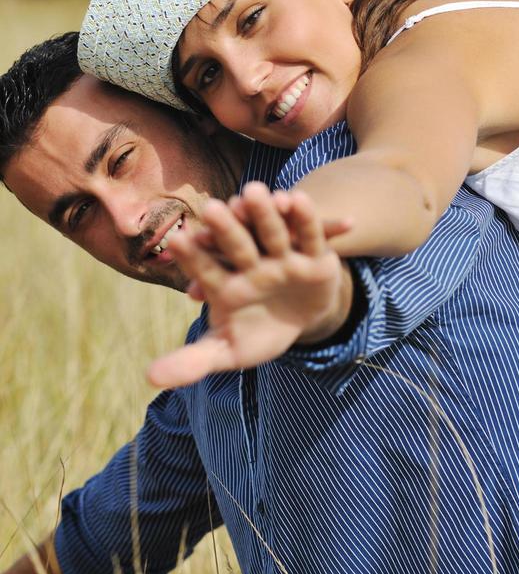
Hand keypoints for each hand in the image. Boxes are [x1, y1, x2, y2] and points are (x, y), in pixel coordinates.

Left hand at [149, 184, 353, 387]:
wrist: (295, 320)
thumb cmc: (255, 332)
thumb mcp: (226, 350)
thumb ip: (193, 361)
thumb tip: (149, 379)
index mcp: (224, 281)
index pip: (204, 266)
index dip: (193, 254)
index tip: (178, 239)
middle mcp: (249, 260)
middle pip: (236, 242)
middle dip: (226, 227)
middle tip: (213, 208)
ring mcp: (281, 254)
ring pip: (272, 230)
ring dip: (267, 212)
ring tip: (260, 194)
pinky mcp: (314, 253)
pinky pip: (314, 234)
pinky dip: (315, 220)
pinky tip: (313, 207)